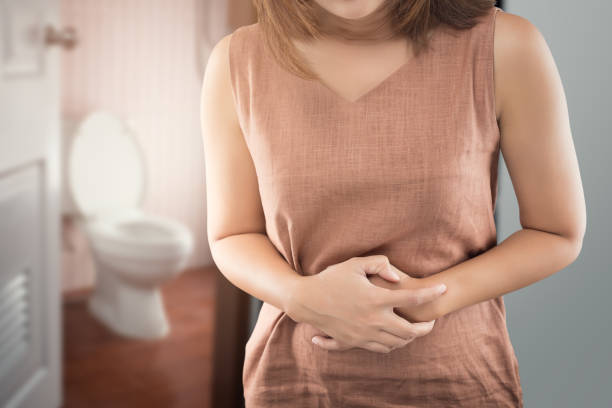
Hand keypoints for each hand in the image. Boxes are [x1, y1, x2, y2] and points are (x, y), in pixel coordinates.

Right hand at [286, 255, 446, 353]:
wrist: (306, 300)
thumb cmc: (330, 278)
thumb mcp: (354, 264)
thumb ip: (379, 265)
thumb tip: (398, 278)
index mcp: (375, 298)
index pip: (412, 298)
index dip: (431, 294)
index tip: (443, 290)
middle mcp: (373, 319)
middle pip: (410, 331)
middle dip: (426, 328)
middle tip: (432, 321)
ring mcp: (364, 333)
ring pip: (397, 343)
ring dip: (410, 338)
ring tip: (415, 329)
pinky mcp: (354, 342)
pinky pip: (380, 349)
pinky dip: (392, 345)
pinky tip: (394, 337)